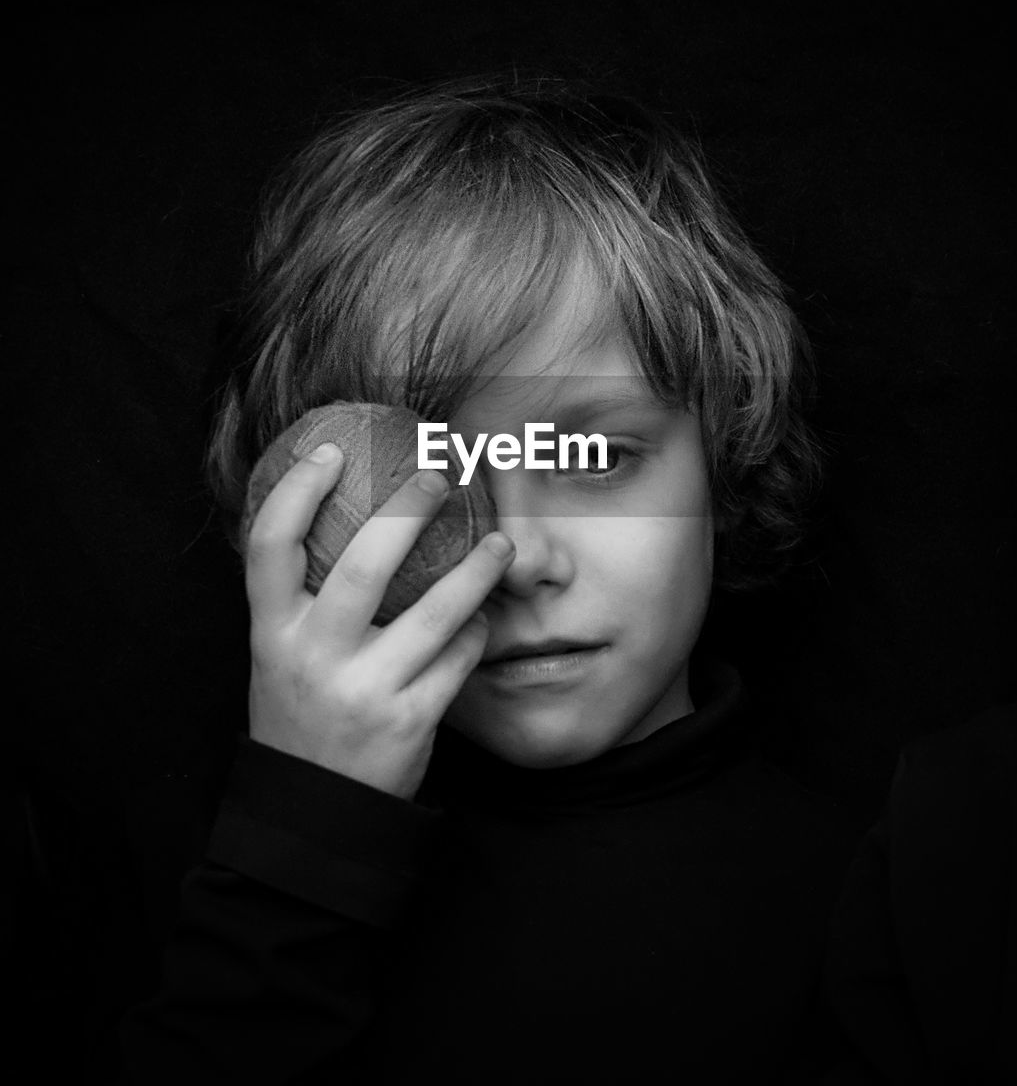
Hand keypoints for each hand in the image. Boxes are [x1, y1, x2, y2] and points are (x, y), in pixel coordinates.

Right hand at [243, 442, 514, 798]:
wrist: (315, 811)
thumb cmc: (301, 713)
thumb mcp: (280, 655)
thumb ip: (302, 600)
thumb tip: (343, 515)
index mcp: (271, 633)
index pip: (269, 546)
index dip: (296, 492)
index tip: (332, 451)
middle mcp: (312, 657)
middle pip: (363, 565)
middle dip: (408, 511)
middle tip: (439, 476)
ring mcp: (363, 690)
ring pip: (435, 612)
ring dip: (476, 569)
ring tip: (502, 539)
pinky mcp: (409, 720)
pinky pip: (459, 657)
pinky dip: (477, 629)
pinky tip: (486, 616)